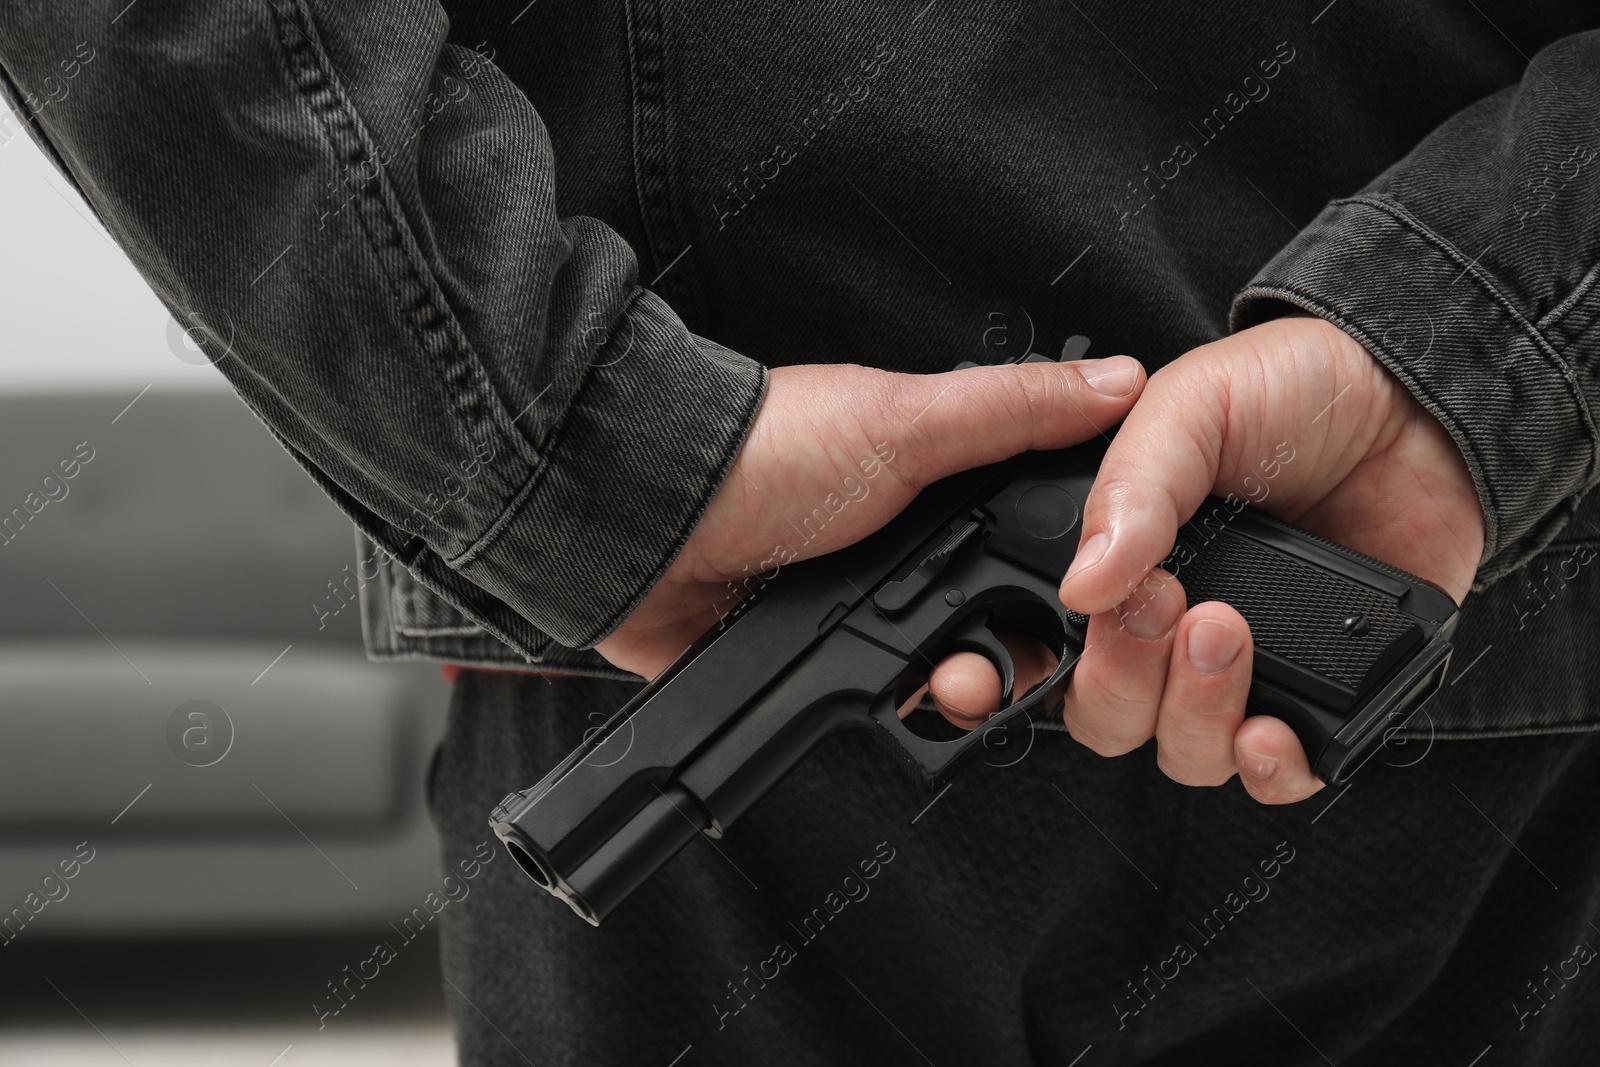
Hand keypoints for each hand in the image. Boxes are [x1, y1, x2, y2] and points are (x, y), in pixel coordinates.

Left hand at [595, 355, 1146, 675]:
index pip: (1035, 538)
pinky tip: (898, 701)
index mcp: (938, 483)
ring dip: (961, 690)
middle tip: (1000, 659)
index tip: (1090, 603)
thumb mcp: (903, 421)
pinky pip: (882, 702)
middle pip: (1001, 618)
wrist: (652, 518)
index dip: (1069, 577)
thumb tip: (1119, 380)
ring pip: (947, 670)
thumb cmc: (765, 450)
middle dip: (1015, 653)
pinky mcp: (820, 659)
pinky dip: (898, 711)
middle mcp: (907, 547)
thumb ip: (1012, 409)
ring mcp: (863, 606)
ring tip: (947, 687)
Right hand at [925, 315, 1483, 803]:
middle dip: (1127, 682)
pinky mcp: (1326, 695)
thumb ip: (1130, 488)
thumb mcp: (1190, 407)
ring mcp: (1247, 670)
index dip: (1051, 664)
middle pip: (1110, 720)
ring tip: (1229, 635)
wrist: (1415, 398)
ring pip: (1185, 754)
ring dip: (1195, 716)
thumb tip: (1082, 581)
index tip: (1093, 618)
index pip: (1056, 652)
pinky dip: (1269, 771)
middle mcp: (1170, 631)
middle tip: (1168, 610)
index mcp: (1121, 566)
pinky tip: (1269, 732)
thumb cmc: (1292, 389)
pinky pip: (1280, 775)